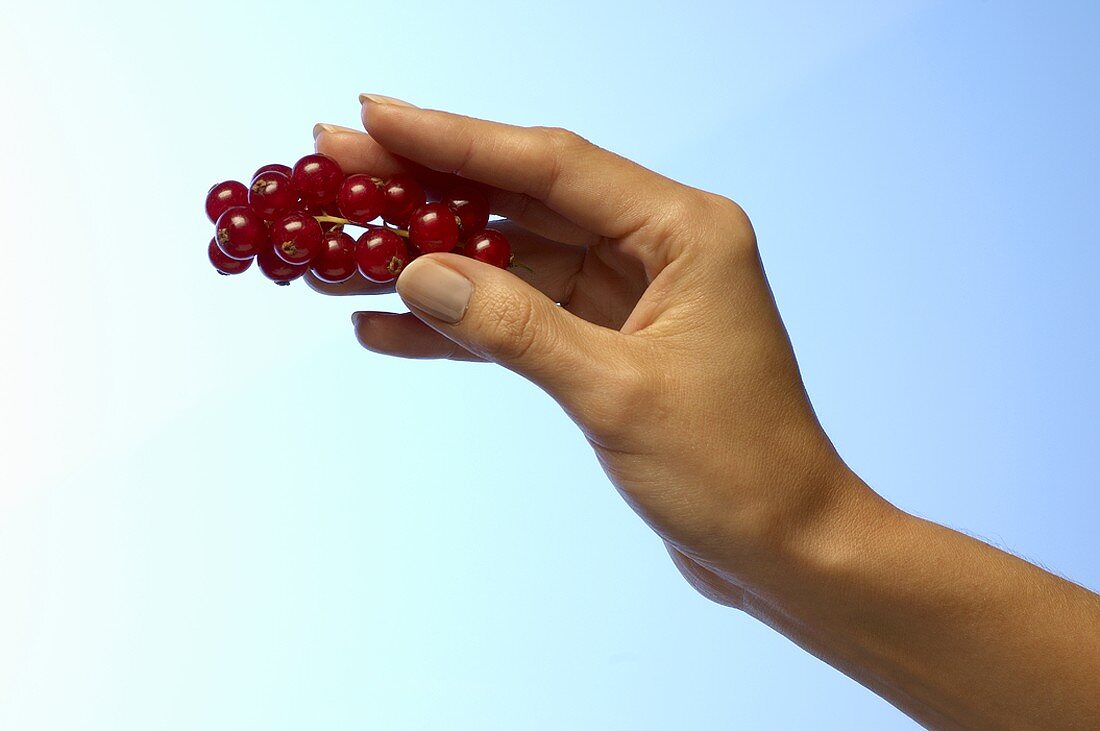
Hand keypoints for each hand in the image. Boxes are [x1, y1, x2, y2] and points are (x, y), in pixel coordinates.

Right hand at [311, 96, 885, 607]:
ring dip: (428, 266)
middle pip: (520, 204)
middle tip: (333, 167)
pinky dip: (461, 326)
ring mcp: (629, 296)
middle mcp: (656, 248)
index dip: (454, 139)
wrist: (784, 546)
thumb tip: (415, 273)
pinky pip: (521, 319)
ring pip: (511, 263)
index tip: (373, 116)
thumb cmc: (732, 468)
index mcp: (682, 231)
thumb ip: (514, 327)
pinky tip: (387, 327)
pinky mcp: (607, 344)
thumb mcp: (616, 391)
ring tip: (337, 260)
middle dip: (425, 191)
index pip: (549, 166)